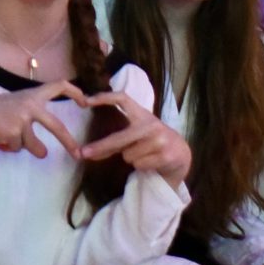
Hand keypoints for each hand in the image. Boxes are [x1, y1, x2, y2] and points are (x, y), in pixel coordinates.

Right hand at [0, 82, 85, 174]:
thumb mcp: (15, 109)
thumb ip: (31, 122)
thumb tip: (44, 152)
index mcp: (31, 95)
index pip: (58, 86)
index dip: (75, 93)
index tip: (86, 102)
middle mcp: (30, 104)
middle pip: (56, 125)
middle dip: (68, 142)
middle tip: (77, 154)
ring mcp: (22, 117)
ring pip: (33, 145)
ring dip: (24, 147)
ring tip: (6, 137)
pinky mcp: (14, 131)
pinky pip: (19, 148)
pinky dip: (9, 148)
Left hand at [76, 88, 191, 185]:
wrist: (180, 154)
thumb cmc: (153, 141)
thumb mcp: (140, 131)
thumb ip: (120, 135)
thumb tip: (90, 149)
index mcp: (142, 114)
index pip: (122, 98)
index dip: (104, 97)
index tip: (86, 100)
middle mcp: (151, 124)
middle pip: (119, 137)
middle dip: (100, 147)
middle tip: (82, 153)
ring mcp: (160, 140)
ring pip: (128, 155)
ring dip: (131, 158)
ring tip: (144, 154)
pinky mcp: (165, 155)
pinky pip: (139, 165)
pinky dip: (141, 166)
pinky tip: (152, 162)